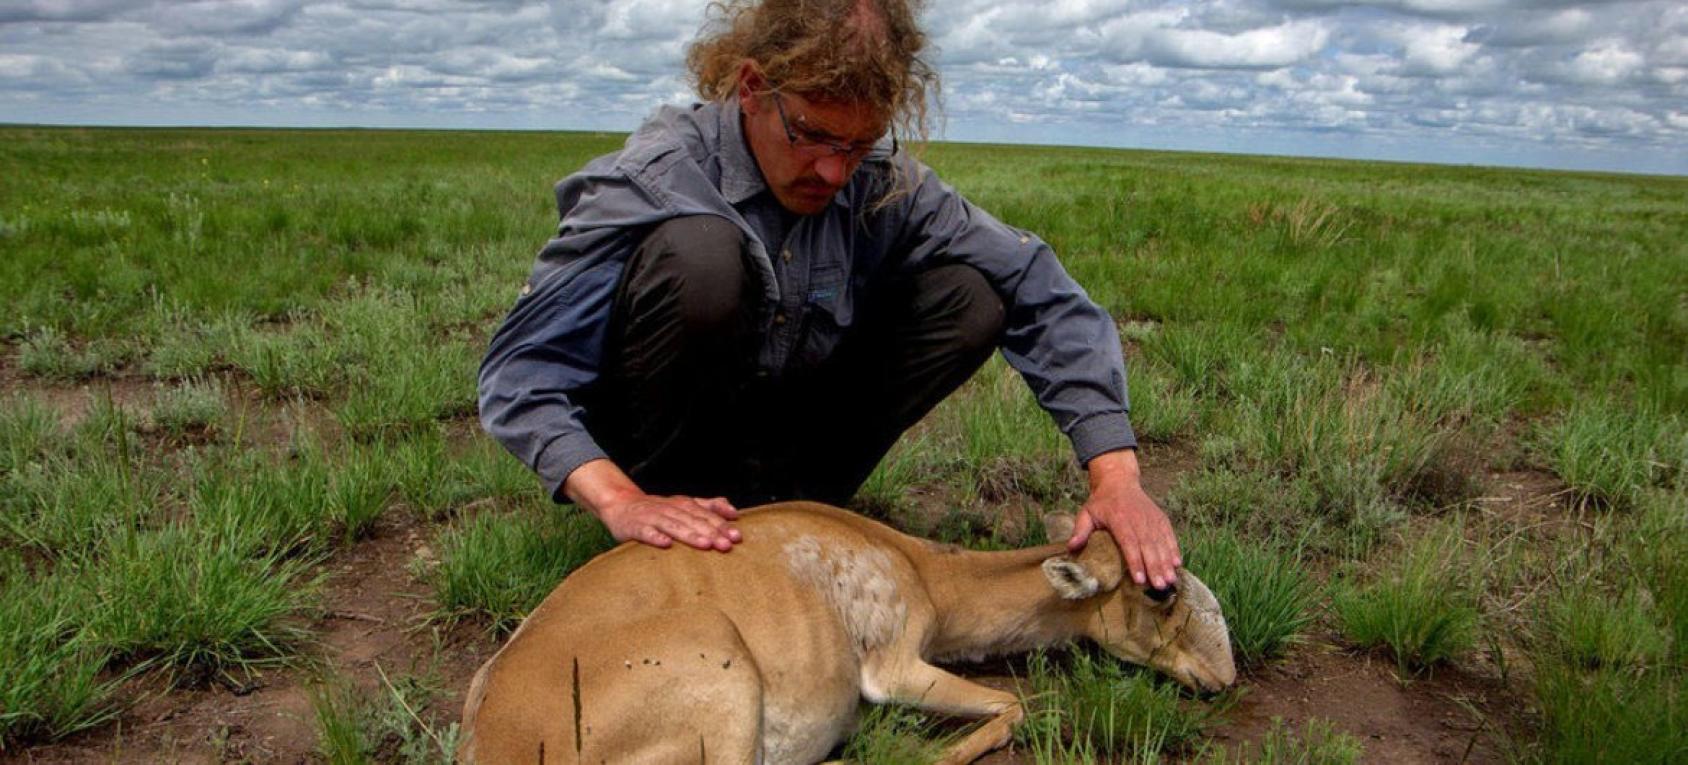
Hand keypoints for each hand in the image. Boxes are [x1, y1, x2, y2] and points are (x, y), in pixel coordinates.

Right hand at [597, 493, 741, 551]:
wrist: (621, 504)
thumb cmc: (658, 510)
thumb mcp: (683, 505)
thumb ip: (708, 506)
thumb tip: (733, 511)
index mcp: (683, 505)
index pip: (705, 514)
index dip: (721, 524)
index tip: (736, 536)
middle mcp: (670, 509)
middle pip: (693, 520)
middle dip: (711, 532)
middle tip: (726, 545)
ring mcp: (652, 517)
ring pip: (673, 525)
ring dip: (689, 535)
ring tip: (705, 545)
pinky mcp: (635, 527)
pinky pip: (646, 532)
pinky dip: (656, 537)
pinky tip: (666, 545)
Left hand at [1066, 450, 1180, 589]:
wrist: (1119, 481)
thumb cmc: (1101, 502)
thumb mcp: (1086, 513)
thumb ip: (1080, 530)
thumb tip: (1071, 547)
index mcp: (1119, 518)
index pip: (1128, 542)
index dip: (1135, 561)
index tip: (1139, 579)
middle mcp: (1138, 518)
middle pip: (1148, 545)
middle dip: (1155, 567)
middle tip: (1159, 586)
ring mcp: (1151, 518)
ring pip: (1161, 542)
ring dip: (1167, 562)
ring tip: (1170, 580)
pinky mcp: (1160, 518)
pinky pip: (1169, 535)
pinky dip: (1174, 549)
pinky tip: (1178, 564)